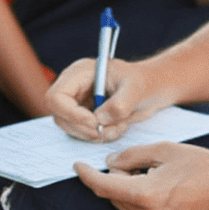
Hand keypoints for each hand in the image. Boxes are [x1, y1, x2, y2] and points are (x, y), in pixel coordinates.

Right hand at [46, 57, 173, 141]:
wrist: (152, 90)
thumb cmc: (144, 82)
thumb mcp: (136, 88)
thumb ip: (120, 103)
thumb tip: (100, 120)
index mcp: (79, 73)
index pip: (56, 97)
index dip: (71, 114)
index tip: (95, 123)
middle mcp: (74, 88)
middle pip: (59, 116)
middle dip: (84, 129)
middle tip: (107, 130)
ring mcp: (77, 104)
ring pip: (71, 129)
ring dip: (95, 134)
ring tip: (119, 126)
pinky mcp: (85, 118)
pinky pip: (84, 135)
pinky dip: (101, 137)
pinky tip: (118, 127)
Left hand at [75, 142, 208, 209]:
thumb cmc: (205, 166)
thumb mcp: (165, 150)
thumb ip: (132, 156)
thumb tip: (111, 162)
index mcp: (146, 195)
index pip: (104, 187)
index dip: (88, 175)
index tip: (78, 166)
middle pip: (115, 199)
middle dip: (114, 180)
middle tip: (128, 163)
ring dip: (127, 193)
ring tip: (148, 175)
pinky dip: (141, 204)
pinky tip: (159, 189)